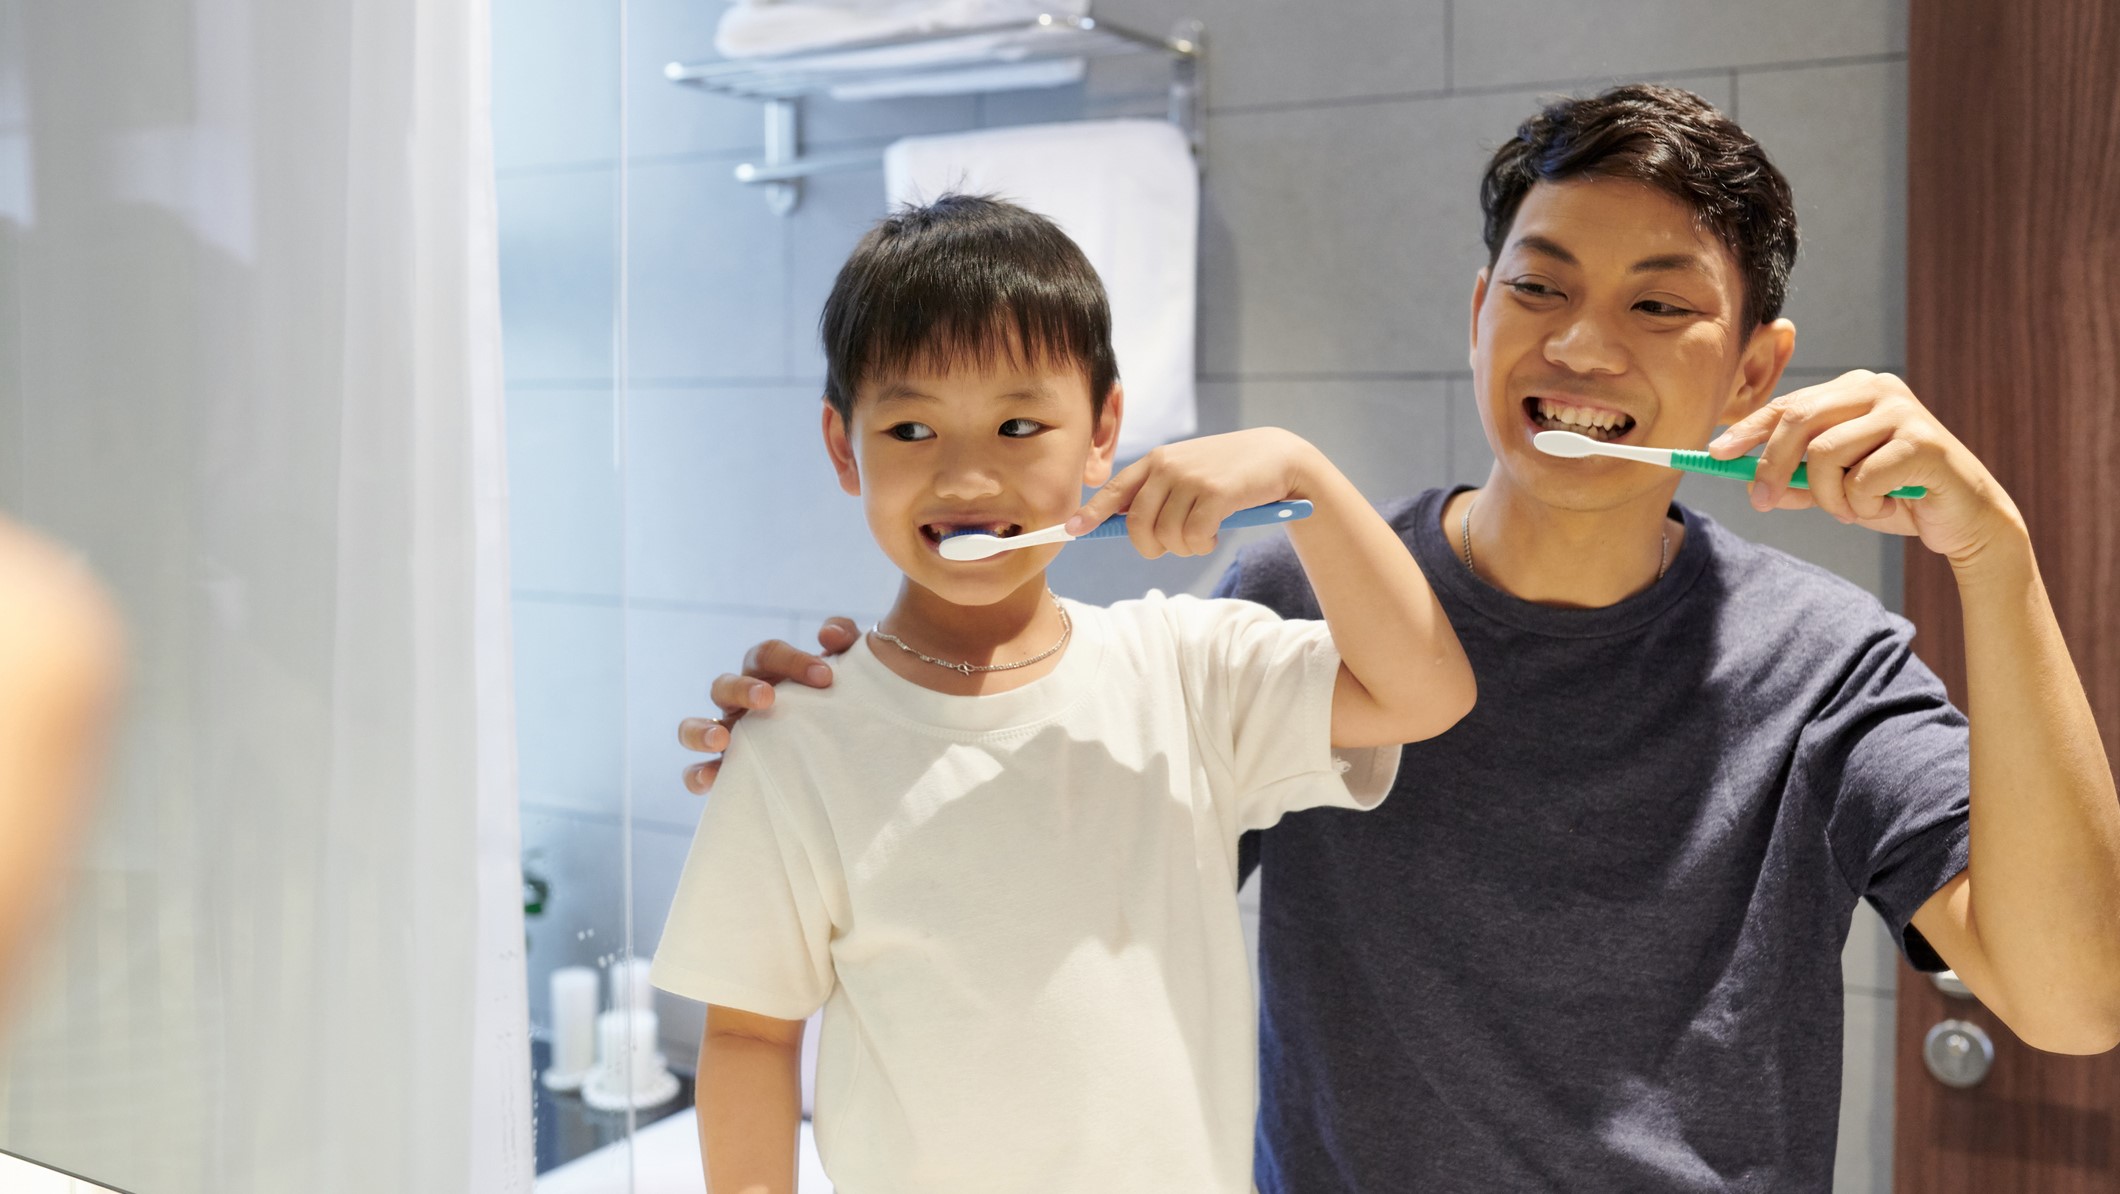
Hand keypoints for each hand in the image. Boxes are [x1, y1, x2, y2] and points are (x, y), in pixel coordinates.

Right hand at [677, 618, 857, 793]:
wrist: (853, 754)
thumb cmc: (843, 703)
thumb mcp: (851, 668)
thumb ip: (844, 637)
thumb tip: (826, 634)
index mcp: (767, 675)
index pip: (768, 656)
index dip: (792, 660)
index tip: (825, 677)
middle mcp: (741, 704)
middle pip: (725, 686)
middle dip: (743, 689)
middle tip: (769, 699)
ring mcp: (728, 737)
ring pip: (693, 728)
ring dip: (702, 730)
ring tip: (721, 740)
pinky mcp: (726, 773)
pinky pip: (697, 773)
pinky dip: (698, 774)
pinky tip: (712, 779)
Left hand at [1064, 428, 1323, 558]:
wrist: (1277, 458)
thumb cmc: (1229, 472)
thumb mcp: (1188, 472)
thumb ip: (1159, 492)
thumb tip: (1127, 526)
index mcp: (1156, 461)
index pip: (1114, 490)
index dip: (1091, 514)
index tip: (1071, 531)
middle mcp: (1168, 466)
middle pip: (1137, 526)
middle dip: (1152, 547)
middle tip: (1174, 546)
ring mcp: (1191, 478)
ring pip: (1167, 536)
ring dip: (1185, 548)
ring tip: (1203, 535)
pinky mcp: (1216, 493)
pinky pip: (1194, 537)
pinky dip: (1203, 544)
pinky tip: (1216, 532)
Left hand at [1707, 370, 2024, 567]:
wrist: (1965, 519)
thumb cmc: (1897, 496)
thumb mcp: (1837, 489)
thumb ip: (1798, 482)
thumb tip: (1748, 482)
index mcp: (1853, 390)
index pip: (1788, 406)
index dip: (1747, 430)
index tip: (1715, 454)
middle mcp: (1877, 389)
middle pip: (1798, 422)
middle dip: (1772, 467)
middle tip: (1763, 501)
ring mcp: (1902, 411)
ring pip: (1825, 455)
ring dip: (1829, 498)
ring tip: (1854, 510)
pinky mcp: (1922, 441)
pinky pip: (1860, 479)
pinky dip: (1862, 506)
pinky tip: (1885, 506)